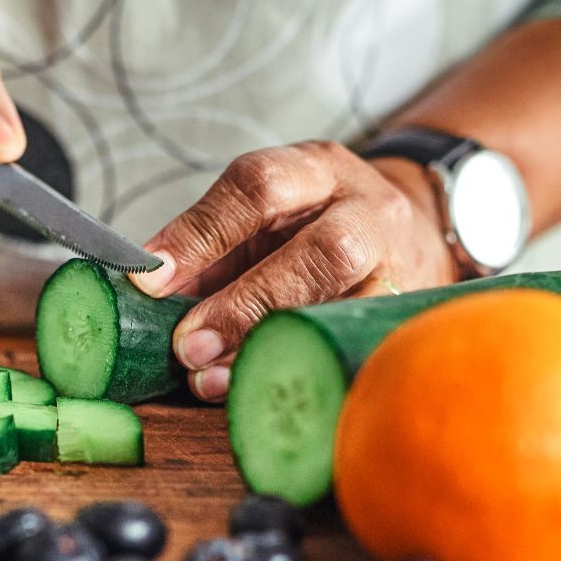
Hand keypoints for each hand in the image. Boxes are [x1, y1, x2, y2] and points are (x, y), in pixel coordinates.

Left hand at [131, 142, 458, 400]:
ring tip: (213, 379)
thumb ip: (210, 252)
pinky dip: (302, 371)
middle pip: (320, 251)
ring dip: (270, 346)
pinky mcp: (407, 316)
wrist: (413, 232)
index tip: (151, 280)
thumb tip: (148, 296)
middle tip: (188, 344)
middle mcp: (367, 210)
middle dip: (245, 303)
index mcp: (317, 170)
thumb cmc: (316, 227)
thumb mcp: (266, 218)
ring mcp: (399, 265)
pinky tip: (262, 390)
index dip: (200, 234)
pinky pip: (356, 349)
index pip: (258, 186)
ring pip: (346, 305)